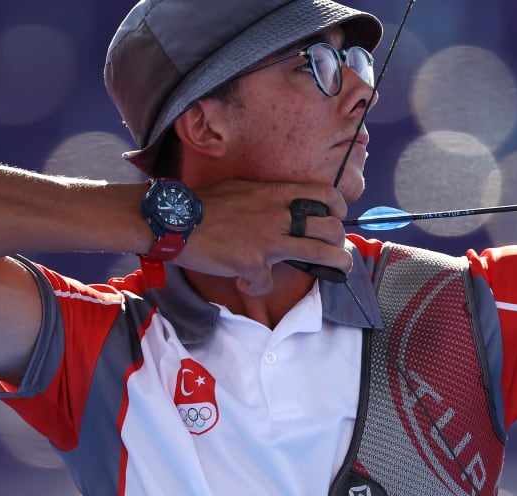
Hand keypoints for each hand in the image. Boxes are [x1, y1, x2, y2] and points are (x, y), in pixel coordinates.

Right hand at [174, 179, 351, 295]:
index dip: (338, 207)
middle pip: (331, 228)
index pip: (325, 193)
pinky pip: (265, 283)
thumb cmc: (205, 203)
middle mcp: (279, 215)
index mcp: (276, 193)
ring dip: (335, 265)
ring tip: (337, 271)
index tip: (336, 217)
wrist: (176, 220)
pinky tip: (244, 283)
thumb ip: (266, 198)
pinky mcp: (253, 263)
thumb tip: (279, 207)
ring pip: (319, 254)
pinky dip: (255, 286)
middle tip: (335, 250)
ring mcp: (268, 240)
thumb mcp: (242, 188)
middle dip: (340, 242)